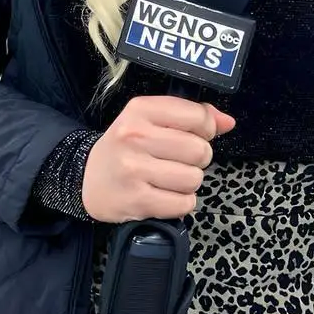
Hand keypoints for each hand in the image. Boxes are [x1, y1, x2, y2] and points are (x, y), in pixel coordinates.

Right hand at [81, 95, 235, 223]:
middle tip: (179, 161)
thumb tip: (228, 122)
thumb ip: (192, 115)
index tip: (194, 135)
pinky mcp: (137, 200)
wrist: (85, 178)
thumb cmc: (126, 147)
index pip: (197, 117)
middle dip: (197, 159)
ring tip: (169, 179)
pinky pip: (183, 203)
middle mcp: (135, 137)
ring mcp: (134, 170)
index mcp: (140, 110)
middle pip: (199, 150)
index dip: (206, 129)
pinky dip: (180, 202)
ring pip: (194, 179)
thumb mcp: (151, 120)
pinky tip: (164, 195)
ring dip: (188, 183)